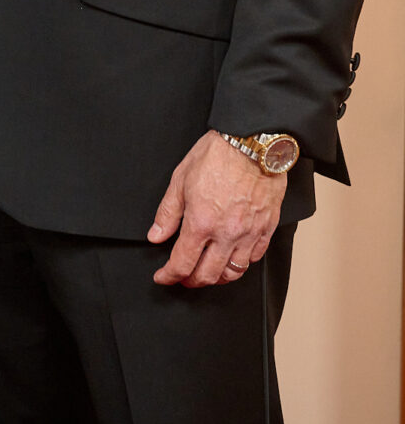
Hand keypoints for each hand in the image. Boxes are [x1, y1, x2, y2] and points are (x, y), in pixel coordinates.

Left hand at [147, 130, 285, 288]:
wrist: (252, 142)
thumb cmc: (217, 155)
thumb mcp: (180, 179)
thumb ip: (167, 212)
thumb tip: (156, 235)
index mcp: (201, 222)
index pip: (182, 263)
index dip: (169, 275)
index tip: (163, 276)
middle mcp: (226, 233)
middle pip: (208, 275)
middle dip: (191, 281)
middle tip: (183, 277)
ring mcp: (249, 233)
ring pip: (233, 272)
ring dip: (217, 278)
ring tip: (208, 272)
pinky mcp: (267, 228)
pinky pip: (254, 258)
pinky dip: (241, 263)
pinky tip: (232, 257)